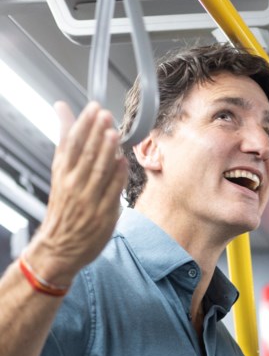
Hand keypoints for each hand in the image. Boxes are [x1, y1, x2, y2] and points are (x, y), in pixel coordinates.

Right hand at [25, 101, 127, 284]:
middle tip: (104, 114)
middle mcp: (73, 184)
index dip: (82, 125)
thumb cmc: (64, 207)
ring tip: (113, 133)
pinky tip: (123, 162)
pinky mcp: (102, 213)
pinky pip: (111, 191)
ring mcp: (88, 199)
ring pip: (97, 171)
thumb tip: (62, 110)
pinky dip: (117, 176)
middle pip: (84, 154)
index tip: (92, 108)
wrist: (59, 246)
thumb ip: (66, 143)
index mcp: (62, 173)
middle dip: (95, 133)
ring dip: (106, 151)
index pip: (70, 144)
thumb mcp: (60, 172)